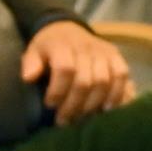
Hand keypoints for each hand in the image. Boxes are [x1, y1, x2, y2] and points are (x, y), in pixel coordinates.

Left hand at [20, 21, 134, 122]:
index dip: (58, 90)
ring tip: (81, 118)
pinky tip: (106, 109)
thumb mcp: (33, 51)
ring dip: (93, 104)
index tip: (50, 104)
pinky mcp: (117, 56)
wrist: (68, 30)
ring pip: (104, 82)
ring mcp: (104, 52)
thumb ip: (30, 64)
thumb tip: (29, 78)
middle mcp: (86, 48)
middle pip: (85, 80)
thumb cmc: (49, 47)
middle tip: (63, 120)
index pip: (65, 69)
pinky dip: (116, 94)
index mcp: (63, 45)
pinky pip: (122, 76)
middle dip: (74, 104)